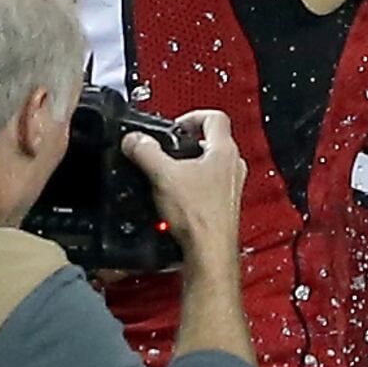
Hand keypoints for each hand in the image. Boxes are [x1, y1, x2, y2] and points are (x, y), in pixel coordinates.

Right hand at [129, 111, 244, 260]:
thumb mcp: (162, 175)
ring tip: (170, 172)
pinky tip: (176, 196)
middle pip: (213, 140)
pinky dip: (193, 185)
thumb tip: (134, 140)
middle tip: (170, 148)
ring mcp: (232, 187)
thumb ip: (145, 151)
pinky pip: (210, 186)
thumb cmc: (198, 216)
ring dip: (190, 165)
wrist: (209, 251)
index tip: (175, 125)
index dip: (192, 115)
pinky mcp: (224, 205)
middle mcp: (233, 167)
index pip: (215, 117)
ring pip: (212, 164)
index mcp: (224, 151)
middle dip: (188, 141)